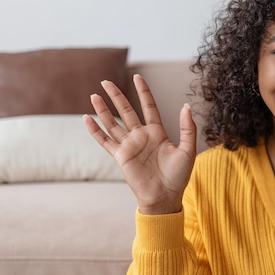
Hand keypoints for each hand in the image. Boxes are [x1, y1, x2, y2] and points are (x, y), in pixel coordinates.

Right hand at [83, 74, 196, 214]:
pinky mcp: (120, 157)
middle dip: (117, 96)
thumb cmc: (178, 176)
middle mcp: (141, 136)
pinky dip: (95, 130)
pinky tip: (86, 119)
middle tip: (106, 81)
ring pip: (113, 123)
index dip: (143, 92)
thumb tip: (186, 106)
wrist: (165, 197)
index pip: (148, 107)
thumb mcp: (188, 149)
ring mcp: (129, 146)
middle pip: (126, 111)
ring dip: (103, 110)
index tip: (138, 77)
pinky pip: (105, 141)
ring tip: (94, 95)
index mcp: (157, 132)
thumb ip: (187, 128)